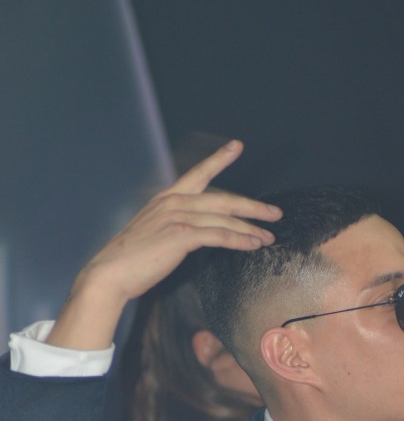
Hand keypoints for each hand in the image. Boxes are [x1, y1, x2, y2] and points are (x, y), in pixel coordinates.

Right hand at [48, 141, 281, 349]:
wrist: (111, 273)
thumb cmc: (132, 259)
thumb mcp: (155, 233)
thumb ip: (176, 225)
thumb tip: (197, 231)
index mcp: (166, 199)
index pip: (198, 174)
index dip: (219, 159)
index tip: (236, 146)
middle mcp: (173, 202)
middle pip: (223, 199)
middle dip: (252, 206)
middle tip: (275, 213)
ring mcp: (177, 217)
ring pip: (225, 218)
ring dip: (251, 228)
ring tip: (269, 236)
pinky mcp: (181, 235)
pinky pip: (219, 235)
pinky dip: (240, 240)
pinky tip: (253, 244)